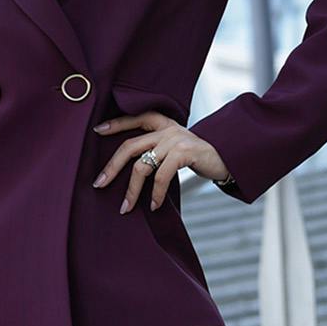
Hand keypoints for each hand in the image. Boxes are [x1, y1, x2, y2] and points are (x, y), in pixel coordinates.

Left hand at [91, 111, 230, 211]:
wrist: (228, 158)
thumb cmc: (199, 156)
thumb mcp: (176, 147)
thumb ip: (158, 148)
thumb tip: (131, 168)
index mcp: (164, 124)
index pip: (136, 118)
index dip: (117, 124)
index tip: (98, 131)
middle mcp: (167, 129)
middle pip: (130, 146)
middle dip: (112, 167)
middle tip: (99, 184)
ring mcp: (175, 140)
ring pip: (142, 166)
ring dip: (132, 190)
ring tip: (126, 207)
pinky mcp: (184, 153)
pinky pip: (161, 176)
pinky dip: (155, 194)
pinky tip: (153, 205)